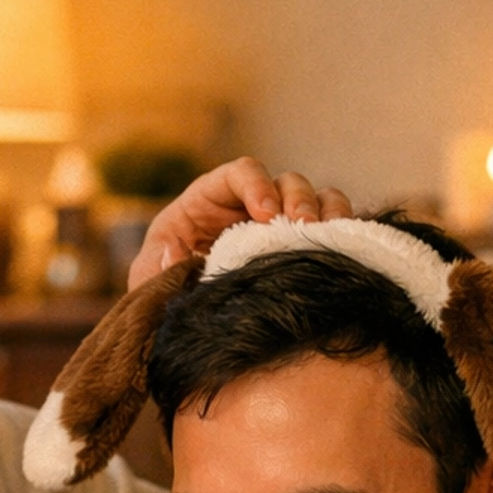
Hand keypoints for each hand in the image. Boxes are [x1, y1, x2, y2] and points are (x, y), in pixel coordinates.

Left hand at [129, 158, 351, 288]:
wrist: (181, 319)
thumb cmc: (161, 290)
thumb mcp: (149, 278)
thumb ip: (157, 267)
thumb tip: (175, 256)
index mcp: (210, 199)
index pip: (239, 173)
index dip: (256, 185)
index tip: (265, 213)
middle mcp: (249, 204)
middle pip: (285, 182)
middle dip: (298, 200)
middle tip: (303, 226)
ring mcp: (279, 224)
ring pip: (315, 199)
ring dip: (326, 213)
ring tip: (327, 237)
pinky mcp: (299, 247)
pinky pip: (330, 230)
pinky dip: (340, 234)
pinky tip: (342, 251)